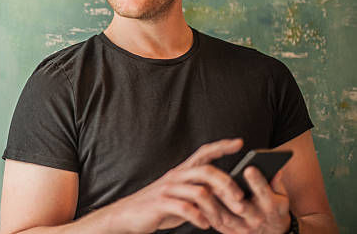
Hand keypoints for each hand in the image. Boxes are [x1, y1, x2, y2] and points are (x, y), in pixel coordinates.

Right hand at [109, 138, 247, 232]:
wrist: (128, 214)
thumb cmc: (159, 206)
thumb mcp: (181, 195)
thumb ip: (200, 191)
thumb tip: (226, 194)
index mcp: (182, 171)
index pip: (203, 152)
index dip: (221, 146)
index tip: (239, 143)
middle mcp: (176, 176)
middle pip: (207, 171)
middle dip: (227, 185)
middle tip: (240, 200)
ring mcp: (167, 189)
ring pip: (200, 192)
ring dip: (216, 210)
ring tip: (221, 222)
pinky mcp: (160, 203)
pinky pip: (185, 208)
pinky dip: (199, 218)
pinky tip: (204, 225)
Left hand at [210, 168, 290, 233]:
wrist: (273, 232)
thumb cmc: (275, 207)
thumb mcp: (281, 196)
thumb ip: (276, 182)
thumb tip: (275, 169)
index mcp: (271, 206)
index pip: (264, 193)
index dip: (256, 181)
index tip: (249, 168)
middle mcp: (257, 219)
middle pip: (242, 207)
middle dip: (230, 194)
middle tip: (218, 180)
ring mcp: (244, 228)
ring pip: (226, 216)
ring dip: (214, 203)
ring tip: (205, 187)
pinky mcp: (232, 233)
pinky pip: (217, 223)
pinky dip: (207, 212)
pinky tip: (200, 199)